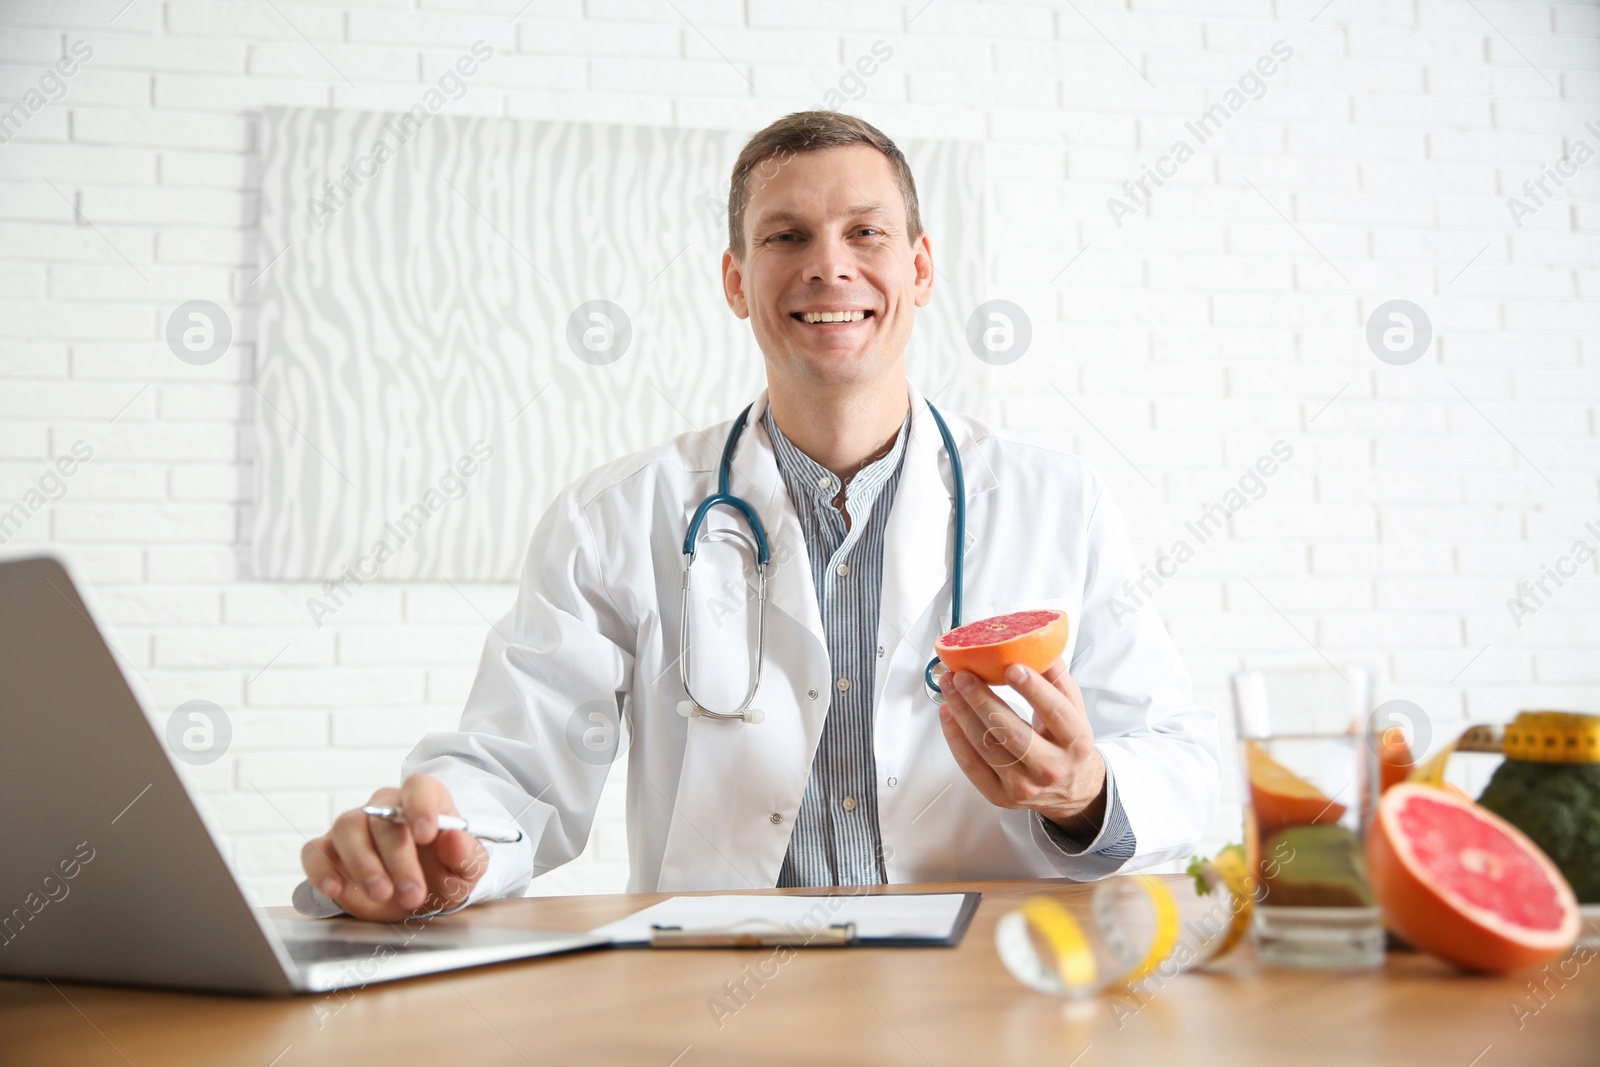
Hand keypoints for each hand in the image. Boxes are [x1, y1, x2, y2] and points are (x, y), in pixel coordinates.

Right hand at [300, 773, 488, 921]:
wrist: (416, 898)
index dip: (421, 806)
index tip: (427, 834)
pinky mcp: (328, 851)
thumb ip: (466, 855)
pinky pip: (315, 851)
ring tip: (381, 893)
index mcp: (423, 801)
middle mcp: (385, 806)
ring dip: (363, 863)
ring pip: (348, 827)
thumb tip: (453, 837)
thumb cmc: (443, 874)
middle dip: (398, 859)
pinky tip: (335, 889)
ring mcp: (354, 826)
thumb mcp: (466, 871)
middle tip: (412, 894)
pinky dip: (321, 869)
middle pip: (383, 817)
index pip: (418, 786)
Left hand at [937, 660, 1107, 837]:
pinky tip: (947, 713)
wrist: (1071, 789)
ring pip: (986, 746)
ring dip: (962, 712)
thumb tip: (1032, 640)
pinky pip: (971, 766)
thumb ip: (1055, 677)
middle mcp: (1051, 767)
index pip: (1055, 712)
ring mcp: (1024, 786)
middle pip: (1011, 732)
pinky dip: (955, 737)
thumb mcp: (1074, 709)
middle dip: (982, 700)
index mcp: (1076, 742)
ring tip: (950, 685)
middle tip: (963, 674)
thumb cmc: (1067, 742)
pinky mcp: (1000, 796)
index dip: (1034, 689)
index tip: (1012, 666)